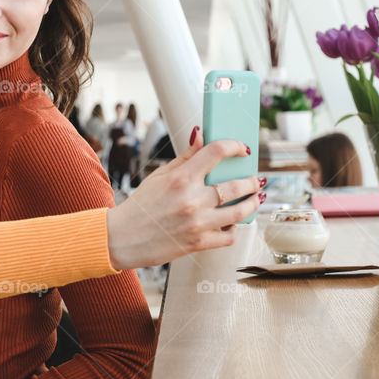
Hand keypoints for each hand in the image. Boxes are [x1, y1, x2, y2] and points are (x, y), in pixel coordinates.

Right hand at [106, 126, 263, 269]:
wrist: (123, 238)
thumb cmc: (140, 206)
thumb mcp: (159, 176)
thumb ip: (184, 157)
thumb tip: (200, 135)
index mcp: (180, 178)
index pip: (215, 152)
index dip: (234, 146)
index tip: (241, 148)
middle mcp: (191, 200)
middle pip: (235, 185)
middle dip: (252, 180)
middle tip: (256, 179)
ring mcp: (197, 223)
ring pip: (239, 211)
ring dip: (253, 202)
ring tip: (256, 198)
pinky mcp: (198, 243)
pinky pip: (229, 236)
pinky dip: (234, 228)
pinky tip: (233, 222)